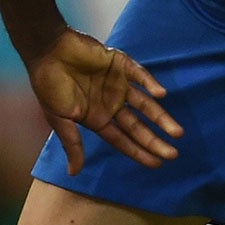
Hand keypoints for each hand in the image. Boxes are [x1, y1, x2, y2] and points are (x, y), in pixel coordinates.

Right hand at [27, 29, 181, 174]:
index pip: (123, 140)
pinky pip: (139, 75)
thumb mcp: (60, 119)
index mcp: (97, 118)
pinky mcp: (119, 64)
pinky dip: (150, 83)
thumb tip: (74, 173)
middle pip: (138, 126)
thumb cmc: (49, 86)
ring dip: (160, 117)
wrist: (46, 51)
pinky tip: (160, 95)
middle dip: (155, 141)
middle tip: (174, 155)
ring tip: (177, 132)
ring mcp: (117, 84)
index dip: (139, 152)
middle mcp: (111, 103)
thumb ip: (72, 144)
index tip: (158, 164)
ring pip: (145, 104)